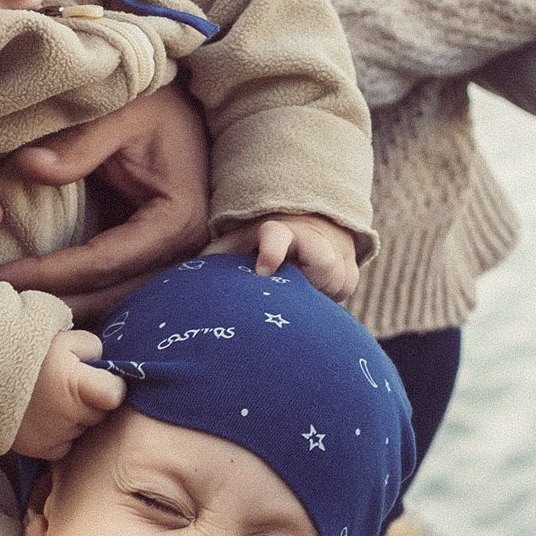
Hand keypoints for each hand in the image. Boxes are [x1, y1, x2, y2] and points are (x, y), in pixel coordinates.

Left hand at [0, 84, 212, 317]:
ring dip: (61, 308)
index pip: (103, 263)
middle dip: (52, 302)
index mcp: (176, 222)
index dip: (50, 274)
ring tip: (10, 308)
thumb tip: (28, 166)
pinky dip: (73, 296)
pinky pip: (109, 290)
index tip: (2, 278)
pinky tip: (35, 298)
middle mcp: (179, 253)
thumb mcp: (123, 113)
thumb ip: (80, 144)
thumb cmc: (158, 105)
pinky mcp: (149, 260)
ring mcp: (167, 262)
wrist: (183, 109)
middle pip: (108, 297)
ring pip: (109, 303)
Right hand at [14, 329, 125, 460]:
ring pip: (82, 430)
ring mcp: (56, 435)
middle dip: (92, 402)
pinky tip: (45, 418)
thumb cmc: (23, 350)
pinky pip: (64, 446)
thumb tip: (101, 362)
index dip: (112, 386)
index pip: (116, 394)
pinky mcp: (40, 449)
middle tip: (71, 386)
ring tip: (53, 399)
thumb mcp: (61, 337)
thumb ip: (91, 347)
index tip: (102, 379)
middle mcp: (70, 416)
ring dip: (75, 418)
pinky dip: (59, 436)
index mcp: (79, 386)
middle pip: (99, 414)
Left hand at [216, 214, 359, 301]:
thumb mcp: (236, 245)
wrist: (303, 231)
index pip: (278, 235)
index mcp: (279, 231)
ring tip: (298, 294)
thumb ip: (215, 259)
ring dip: (315, 296)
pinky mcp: (350, 276)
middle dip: (308, 285)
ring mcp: (336, 257)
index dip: (272, 250)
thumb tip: (185, 279)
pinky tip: (312, 299)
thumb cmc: (258, 246)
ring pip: (334, 287)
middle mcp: (313, 241)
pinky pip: (342, 297)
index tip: (263, 269)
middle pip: (322, 268)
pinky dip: (327, 303)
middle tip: (292, 296)